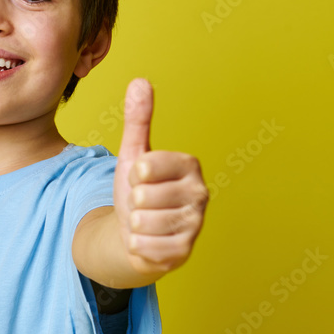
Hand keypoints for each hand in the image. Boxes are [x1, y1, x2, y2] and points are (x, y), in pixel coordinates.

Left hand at [113, 79, 206, 275]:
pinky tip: (148, 239)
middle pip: (143, 196)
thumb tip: (139, 81)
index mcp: (190, 165)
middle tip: (144, 203)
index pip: (147, 165)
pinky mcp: (185, 251)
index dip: (134, 174)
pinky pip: (144, 245)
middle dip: (134, 202)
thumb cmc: (139, 190)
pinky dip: (138, 244)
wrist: (137, 232)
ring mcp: (195, 224)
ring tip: (145, 221)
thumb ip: (138, 120)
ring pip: (142, 222)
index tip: (142, 177)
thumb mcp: (134, 154)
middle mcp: (200, 193)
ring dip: (135, 224)